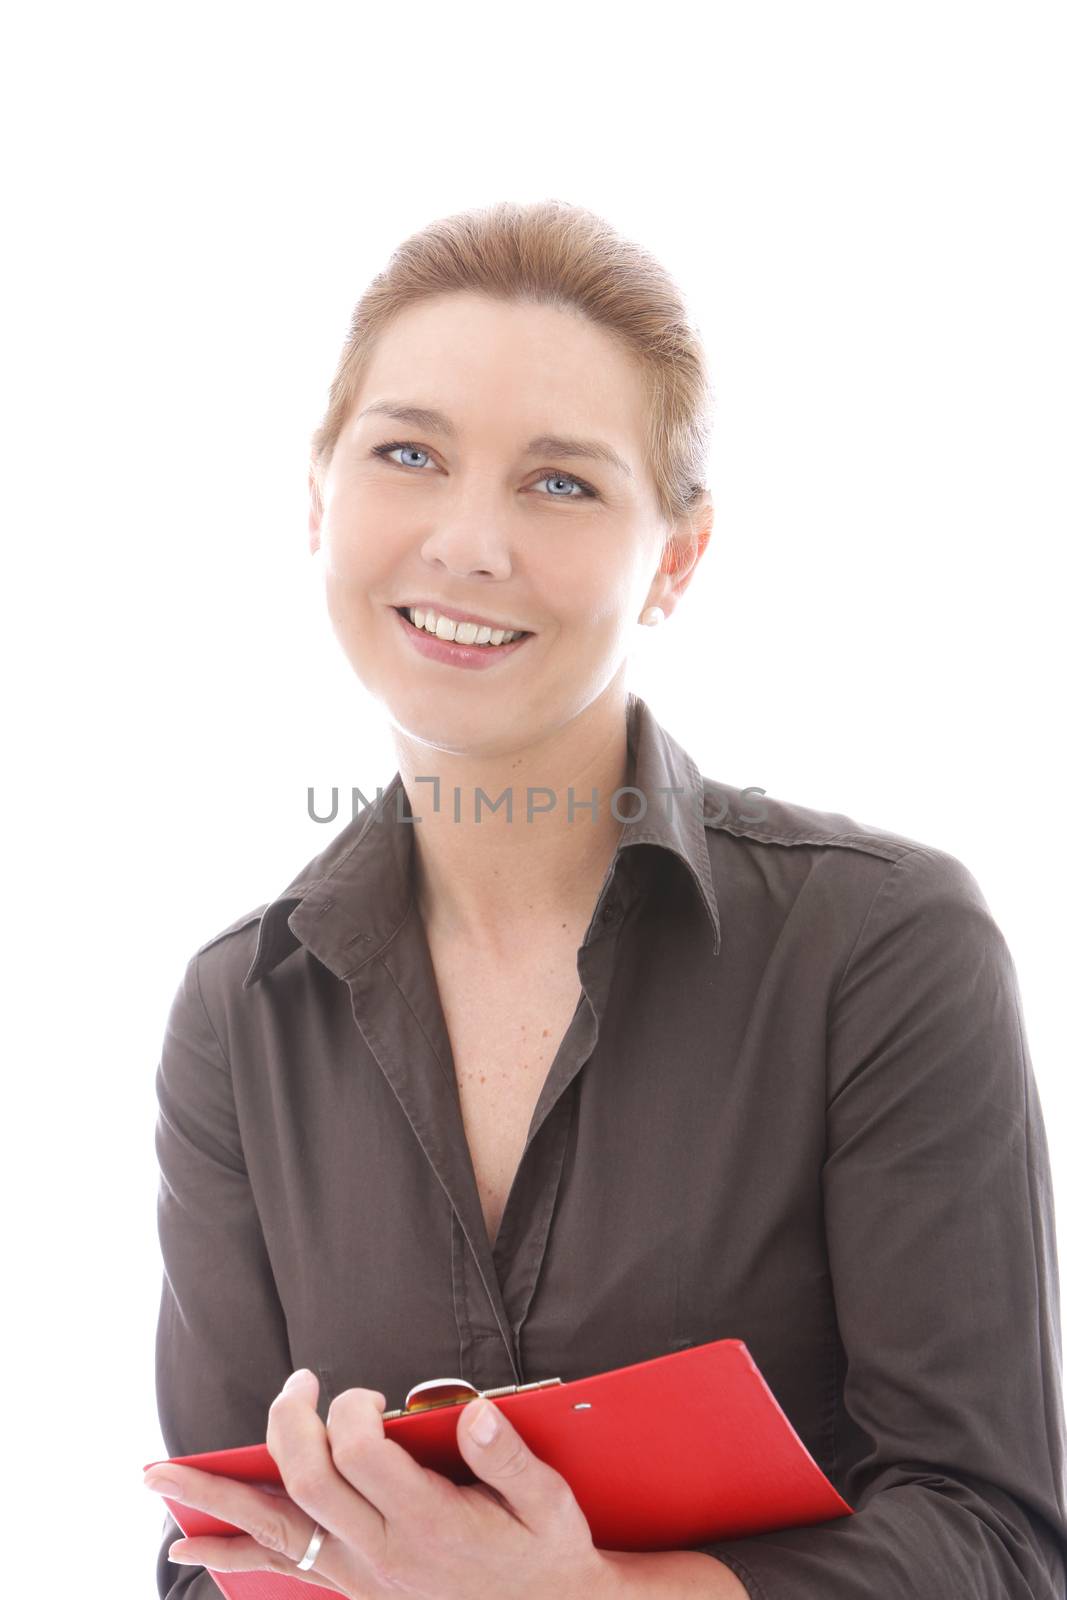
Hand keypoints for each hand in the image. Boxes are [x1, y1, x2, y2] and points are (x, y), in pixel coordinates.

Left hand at [144, 1368, 611, 1598]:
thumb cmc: (548, 1554)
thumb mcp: (550, 1505)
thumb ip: (510, 1458)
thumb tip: (472, 1413)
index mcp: (427, 1523)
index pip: (359, 1454)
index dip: (350, 1410)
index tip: (367, 1394)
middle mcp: (381, 1553)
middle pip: (304, 1483)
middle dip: (286, 1424)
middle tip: (296, 1383)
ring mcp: (359, 1574)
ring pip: (272, 1532)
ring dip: (212, 1499)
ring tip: (157, 1475)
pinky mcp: (351, 1584)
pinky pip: (279, 1566)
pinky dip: (229, 1554)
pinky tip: (190, 1548)